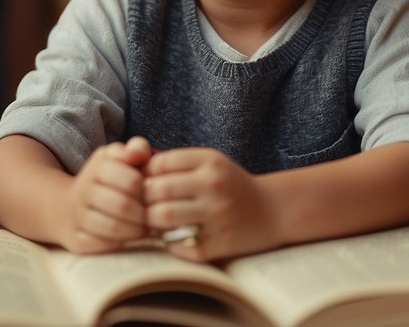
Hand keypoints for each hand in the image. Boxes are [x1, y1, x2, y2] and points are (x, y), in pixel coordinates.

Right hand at [62, 136, 152, 253]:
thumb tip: (140, 152)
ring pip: (113, 228)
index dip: (147, 190)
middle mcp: (83, 192)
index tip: (153, 195)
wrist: (63, 207)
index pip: (131, 180)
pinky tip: (129, 237)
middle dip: (143, 213)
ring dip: (136, 231)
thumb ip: (134, 149)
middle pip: (123, 206)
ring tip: (146, 228)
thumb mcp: (115, 157)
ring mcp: (77, 218)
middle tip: (153, 216)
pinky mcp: (76, 240)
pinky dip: (121, 243)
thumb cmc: (102, 181)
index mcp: (97, 168)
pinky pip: (103, 245)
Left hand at [144, 147, 276, 261]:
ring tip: (156, 222)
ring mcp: (217, 216)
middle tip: (144, 206)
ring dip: (152, 222)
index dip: (145, 174)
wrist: (274, 210)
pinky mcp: (219, 244)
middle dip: (144, 200)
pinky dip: (169, 243)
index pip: (160, 163)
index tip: (147, 183)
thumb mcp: (211, 162)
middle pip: (157, 190)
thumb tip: (135, 167)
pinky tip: (174, 237)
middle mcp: (214, 186)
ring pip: (163, 217)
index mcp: (211, 161)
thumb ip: (177, 162)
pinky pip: (178, 246)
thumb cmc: (232, 185)